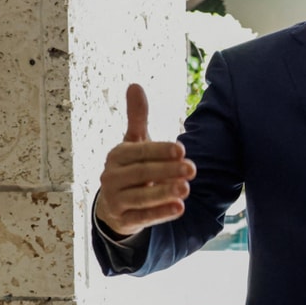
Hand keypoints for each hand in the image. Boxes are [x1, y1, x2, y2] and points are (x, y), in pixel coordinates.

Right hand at [95, 84, 195, 236]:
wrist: (114, 204)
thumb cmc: (130, 167)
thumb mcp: (133, 142)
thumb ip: (137, 117)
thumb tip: (135, 84)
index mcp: (117, 155)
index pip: (140, 151)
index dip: (160, 150)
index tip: (182, 150)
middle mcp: (112, 177)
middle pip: (142, 173)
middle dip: (168, 171)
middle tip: (193, 169)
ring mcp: (116, 200)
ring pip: (141, 197)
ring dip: (164, 193)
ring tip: (187, 189)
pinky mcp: (123, 220)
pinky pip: (142, 217)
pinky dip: (160, 214)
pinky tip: (179, 209)